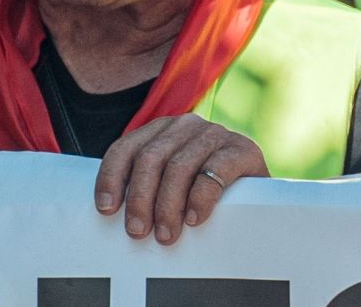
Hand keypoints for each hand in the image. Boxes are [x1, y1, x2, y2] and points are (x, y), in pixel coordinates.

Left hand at [95, 117, 267, 243]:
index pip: (127, 147)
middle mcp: (187, 125)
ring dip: (168, 205)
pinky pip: (216, 170)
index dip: (112, 176)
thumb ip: (143, 189)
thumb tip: (107, 216)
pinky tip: (195, 218)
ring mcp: (216, 134)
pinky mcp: (243, 149)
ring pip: (180, 165)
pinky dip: (201, 197)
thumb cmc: (197, 198)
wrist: (254, 199)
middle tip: (138, 232)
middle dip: (141, 198)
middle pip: (151, 157)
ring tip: (167, 235)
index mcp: (162, 131)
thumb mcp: (165, 188)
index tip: (106, 209)